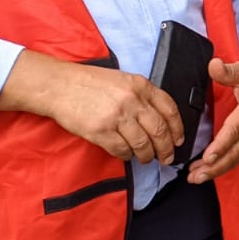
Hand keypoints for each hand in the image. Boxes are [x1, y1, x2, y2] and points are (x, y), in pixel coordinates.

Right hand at [43, 62, 183, 165]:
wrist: (59, 85)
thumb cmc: (90, 83)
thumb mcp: (123, 80)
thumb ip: (142, 96)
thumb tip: (160, 119)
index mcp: (141, 85)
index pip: (170, 109)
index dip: (178, 129)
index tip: (179, 140)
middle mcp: (132, 100)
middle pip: (160, 131)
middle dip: (167, 148)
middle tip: (167, 158)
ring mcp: (116, 116)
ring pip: (143, 144)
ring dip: (147, 155)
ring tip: (146, 158)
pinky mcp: (100, 131)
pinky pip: (122, 150)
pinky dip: (127, 156)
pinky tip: (126, 155)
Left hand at [187, 55, 238, 184]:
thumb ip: (228, 70)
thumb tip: (213, 65)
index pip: (236, 129)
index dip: (222, 145)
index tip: (208, 157)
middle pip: (236, 150)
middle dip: (215, 166)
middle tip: (196, 175)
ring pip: (238, 157)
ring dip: (218, 170)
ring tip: (198, 177)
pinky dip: (225, 166)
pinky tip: (210, 171)